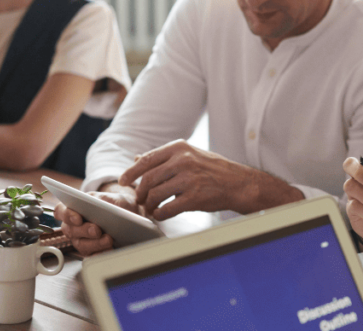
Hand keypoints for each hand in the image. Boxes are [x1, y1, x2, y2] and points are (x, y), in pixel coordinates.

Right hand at [53, 183, 137, 255]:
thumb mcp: (108, 198)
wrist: (126, 214)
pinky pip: (92, 256)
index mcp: (73, 209)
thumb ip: (101, 200)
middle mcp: (73, 226)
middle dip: (84, 230)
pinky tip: (109, 249)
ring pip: (81, 245)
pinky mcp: (90, 252)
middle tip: (96, 230)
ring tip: (108, 239)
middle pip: (71, 230)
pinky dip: (101, 253)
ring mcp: (80, 240)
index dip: (67, 215)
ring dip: (95, 243)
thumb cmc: (113, 205)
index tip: (78, 218)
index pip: (61, 211)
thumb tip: (98, 205)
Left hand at [119, 140, 300, 220]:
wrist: (239, 183)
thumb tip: (138, 158)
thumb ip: (164, 157)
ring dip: (149, 205)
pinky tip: (161, 214)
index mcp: (179, 148)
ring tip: (151, 208)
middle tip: (140, 200)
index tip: (123, 181)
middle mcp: (183, 161)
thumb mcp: (190, 154)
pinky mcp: (195, 198)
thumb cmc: (214, 169)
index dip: (131, 172)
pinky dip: (160, 214)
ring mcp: (189, 179)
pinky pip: (168, 208)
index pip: (146, 160)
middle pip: (148, 179)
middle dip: (140, 192)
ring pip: (155, 194)